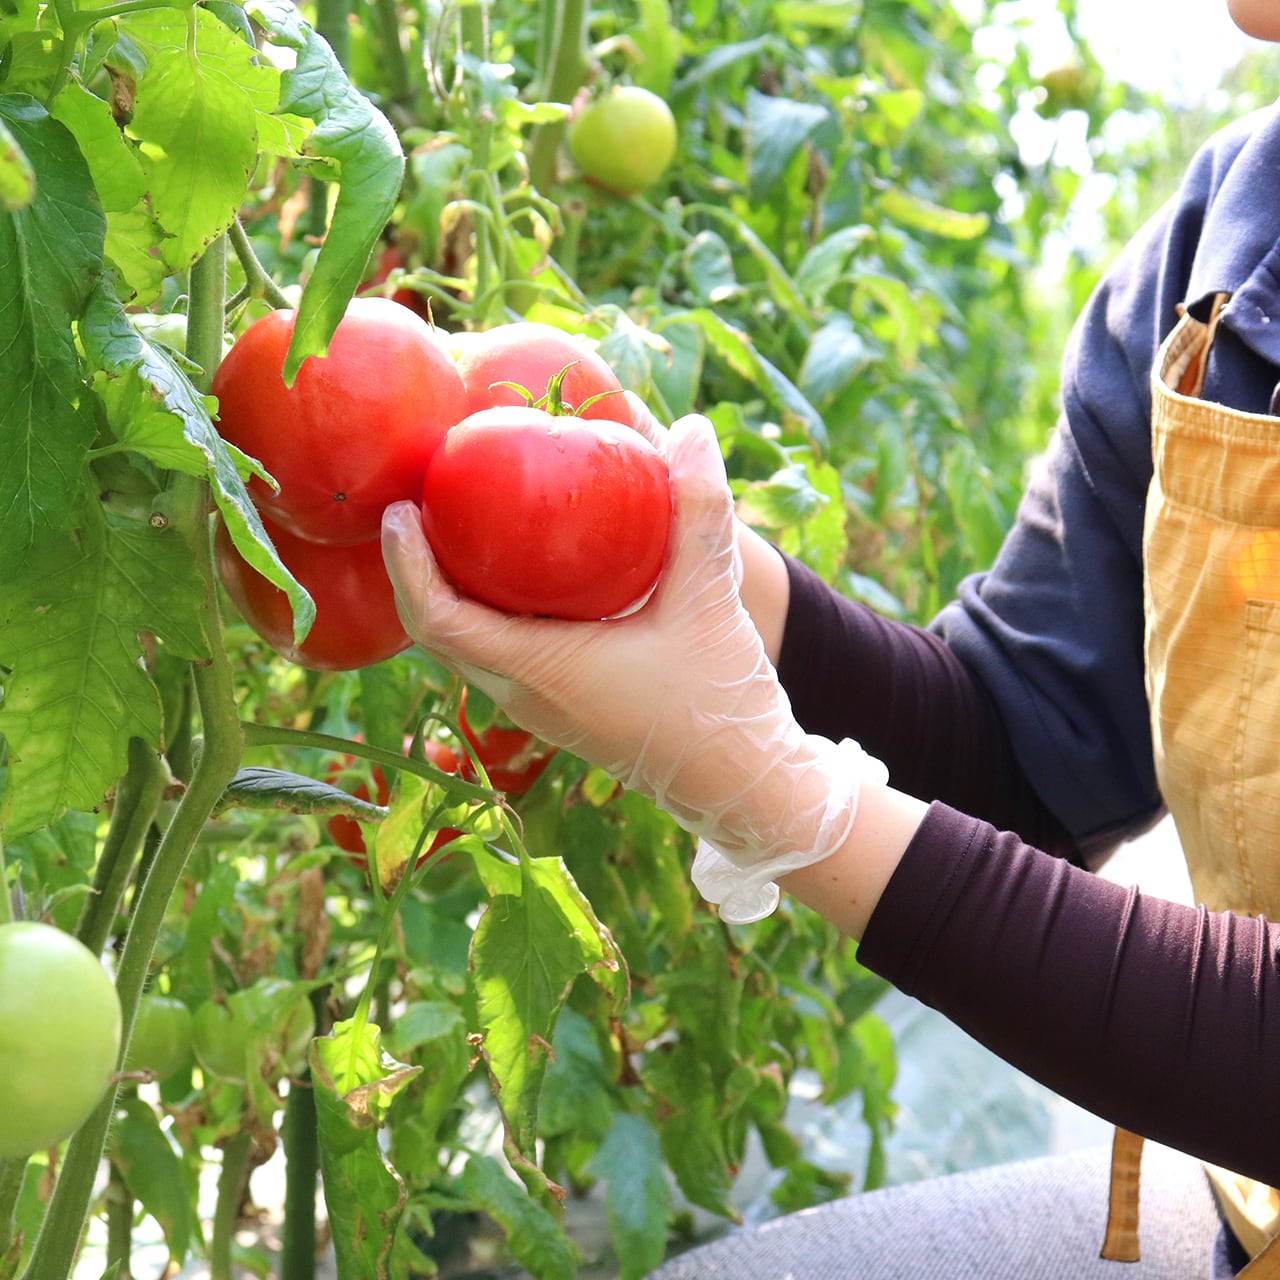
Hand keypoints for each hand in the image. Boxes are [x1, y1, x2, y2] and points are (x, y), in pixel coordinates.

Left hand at [382, 413, 883, 920]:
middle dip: (415, 570)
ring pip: (467, 648)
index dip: (406, 567)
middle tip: (420, 502)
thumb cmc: (722, 704)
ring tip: (456, 528)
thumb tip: (691, 429)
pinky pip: (498, 656)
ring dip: (448, 592)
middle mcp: (526, 696)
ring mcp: (540, 709)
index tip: (397, 511)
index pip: (440, 622)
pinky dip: (486, 613)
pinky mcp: (561, 710)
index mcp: (542, 674)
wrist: (745, 785)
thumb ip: (699, 514)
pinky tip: (518, 572)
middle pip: (438, 633)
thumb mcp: (710, 600)